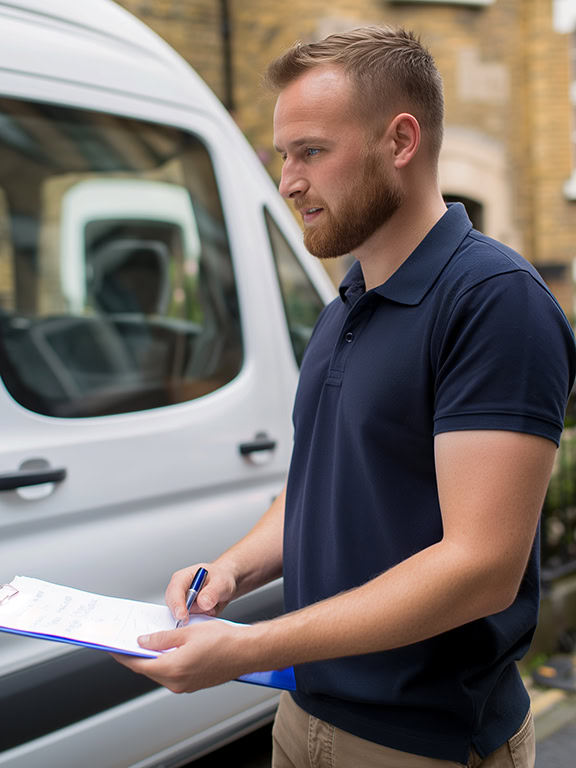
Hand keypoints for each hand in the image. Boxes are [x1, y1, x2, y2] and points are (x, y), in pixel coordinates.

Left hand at [111, 618, 251, 692]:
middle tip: (131, 641)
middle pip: (149, 670)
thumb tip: (143, 642)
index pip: (139, 664)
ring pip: (161, 672)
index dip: (124, 655)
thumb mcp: (187, 631)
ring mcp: (186, 686)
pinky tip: (169, 649)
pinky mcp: (194, 684)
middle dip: (139, 656)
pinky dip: (167, 662)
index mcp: (173, 669)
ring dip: (154, 659)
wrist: (246, 651)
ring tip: (150, 641)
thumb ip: (161, 639)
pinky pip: (173, 674)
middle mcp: (177, 682)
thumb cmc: (222, 639)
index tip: (115, 648)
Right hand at [166, 562, 236, 621]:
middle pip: (174, 607)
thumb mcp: (222, 582)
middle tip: (206, 610)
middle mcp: (179, 591)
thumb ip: (212, 592)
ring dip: (199, 615)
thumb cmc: (222, 578)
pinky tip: (210, 610)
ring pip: (184, 617)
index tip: (182, 615)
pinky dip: (201, 619)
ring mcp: (182, 604)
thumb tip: (202, 603)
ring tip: (212, 606)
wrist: (227, 584)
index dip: (176, 603)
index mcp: (183, 577)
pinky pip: (191, 623)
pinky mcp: (188, 614)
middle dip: (189, 613)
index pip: (174, 591)